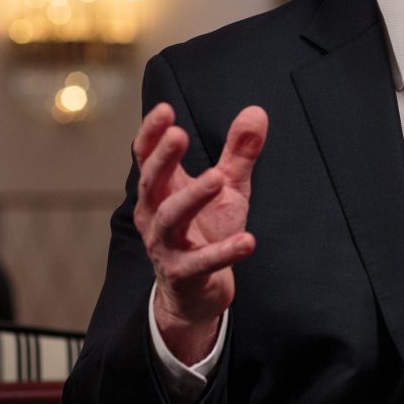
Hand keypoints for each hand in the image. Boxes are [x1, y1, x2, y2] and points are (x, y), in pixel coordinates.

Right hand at [132, 102, 266, 363]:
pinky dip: (223, 252)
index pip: (147, 157)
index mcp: (162, 190)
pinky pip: (200, 262)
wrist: (198, 293)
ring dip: (192, 197)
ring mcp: (165, 246)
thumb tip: (256, 111)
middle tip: (179, 135)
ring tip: (217, 179)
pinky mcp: (183, 274)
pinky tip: (248, 241)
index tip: (165, 110)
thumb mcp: (228, 188)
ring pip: (169, 218)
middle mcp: (155, 215)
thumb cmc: (207, 231)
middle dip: (163, 158)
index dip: (152, 134)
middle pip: (151, 182)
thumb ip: (239, 152)